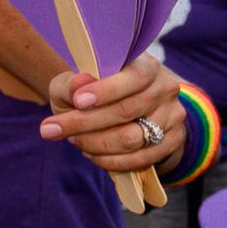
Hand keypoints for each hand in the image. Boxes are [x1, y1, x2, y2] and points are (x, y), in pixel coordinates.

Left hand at [40, 55, 186, 171]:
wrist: (127, 112)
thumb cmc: (94, 94)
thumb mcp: (75, 84)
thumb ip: (71, 84)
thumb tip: (79, 84)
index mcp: (146, 66)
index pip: (134, 78)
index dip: (107, 91)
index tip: (78, 102)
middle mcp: (166, 89)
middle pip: (129, 111)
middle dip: (86, 123)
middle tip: (52, 129)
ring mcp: (173, 116)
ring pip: (134, 138)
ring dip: (96, 144)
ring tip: (74, 140)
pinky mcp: (174, 140)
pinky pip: (142, 158)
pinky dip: (111, 161)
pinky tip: (92, 154)